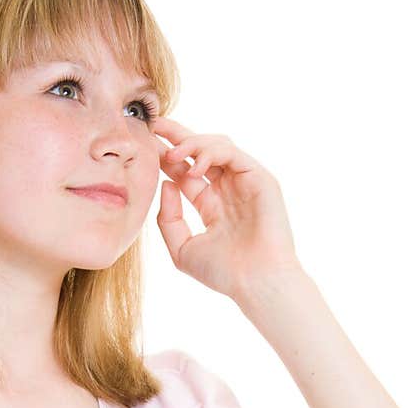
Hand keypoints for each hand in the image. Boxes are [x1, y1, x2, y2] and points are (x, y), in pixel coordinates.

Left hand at [151, 114, 304, 305]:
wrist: (256, 282)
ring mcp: (245, 182)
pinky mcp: (260, 178)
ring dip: (192, 143)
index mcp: (211, 205)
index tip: (146, 145)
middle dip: (177, 136)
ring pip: (217, 145)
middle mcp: (228, 189)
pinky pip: (233, 152)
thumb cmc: (224, 273)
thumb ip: (168, 218)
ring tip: (173, 154)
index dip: (166, 156)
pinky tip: (194, 166)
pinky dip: (211, 152)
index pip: (186, 171)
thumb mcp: (183, 248)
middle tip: (154, 125)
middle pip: (200, 152)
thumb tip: (166, 184)